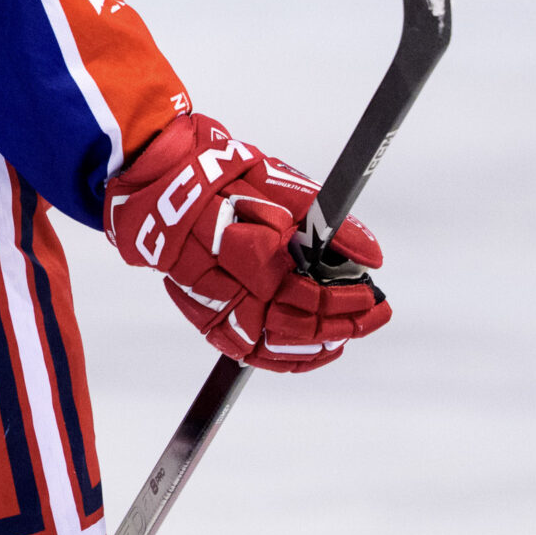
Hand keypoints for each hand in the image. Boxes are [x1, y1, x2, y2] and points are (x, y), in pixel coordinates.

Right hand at [104, 113, 389, 373]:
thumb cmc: (221, 178)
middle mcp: (230, 287)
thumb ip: (328, 224)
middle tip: (371, 317)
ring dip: (312, 348)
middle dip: (339, 327)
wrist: (162, 184)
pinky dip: (277, 356)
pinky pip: (243, 349)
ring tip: (343, 339)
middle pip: (294, 327)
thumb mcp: (281, 185)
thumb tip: (371, 256)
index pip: (309, 296)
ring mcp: (212, 305)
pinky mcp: (202, 313)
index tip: (372, 295)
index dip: (346, 302)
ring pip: (269, 348)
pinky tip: (306, 351)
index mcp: (251, 253)